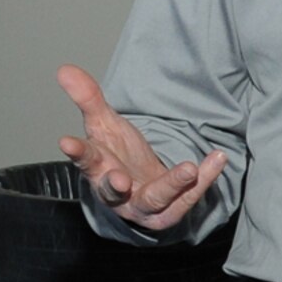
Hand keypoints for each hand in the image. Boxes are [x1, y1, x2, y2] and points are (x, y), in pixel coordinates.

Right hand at [56, 64, 227, 230]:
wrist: (141, 189)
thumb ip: (88, 99)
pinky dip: (204, 179)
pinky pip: (188, 198)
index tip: (66, 142)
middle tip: (121, 180)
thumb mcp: (105, 125)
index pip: (84, 159)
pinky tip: (217, 158)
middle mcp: (117, 193)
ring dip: (171, 185)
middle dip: (116, 186)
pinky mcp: (169, 212)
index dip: (77, 151)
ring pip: (155, 200)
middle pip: (113, 191)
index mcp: (97, 169)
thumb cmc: (118, 157)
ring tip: (188, 169)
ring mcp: (143, 206)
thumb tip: (64, 69)